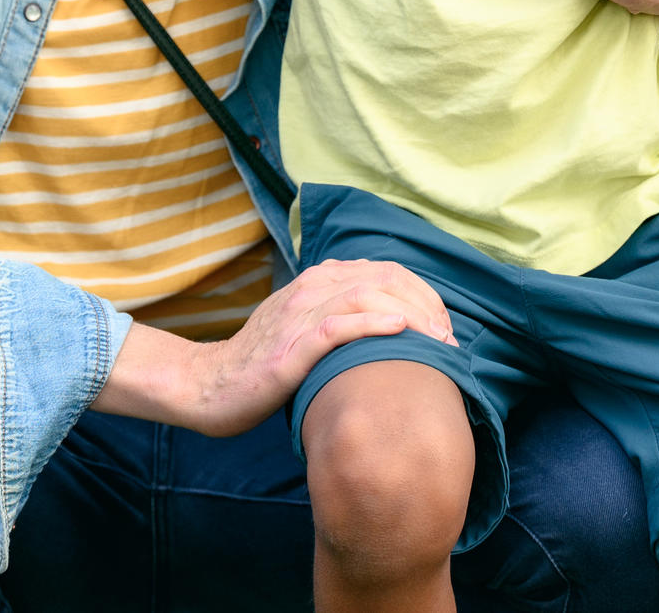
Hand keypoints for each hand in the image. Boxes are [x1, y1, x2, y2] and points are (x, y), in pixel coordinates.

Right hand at [93, 257, 455, 436]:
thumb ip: (339, 317)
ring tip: (436, 339)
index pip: (386, 272)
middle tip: (449, 339)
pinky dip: (372, 324)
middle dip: (425, 304)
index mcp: (318, 281)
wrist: (210, 387)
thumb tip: (389, 326)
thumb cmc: (262, 364)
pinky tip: (398, 330)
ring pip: (366, 295)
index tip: (444, 326)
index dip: (423, 294)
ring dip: (410, 314)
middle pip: (384, 278)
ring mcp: (299, 315)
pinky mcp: (289, 347)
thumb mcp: (304, 329)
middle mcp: (311, 288)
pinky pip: (337, 328)